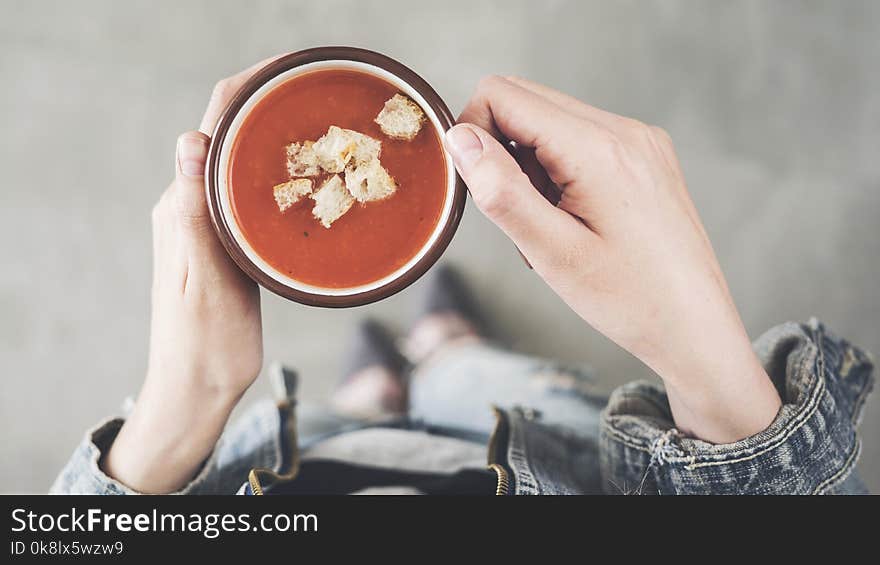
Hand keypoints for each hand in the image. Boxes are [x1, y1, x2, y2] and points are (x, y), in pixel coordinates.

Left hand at [103, 57, 280, 492]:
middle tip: (321, 94)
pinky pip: (254, 196)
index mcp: (181, 207)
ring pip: (243, 165)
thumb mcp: (203, 278)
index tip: (287, 71)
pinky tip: (314, 180)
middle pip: (228, 137)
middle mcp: (192, 206)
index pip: (209, 128)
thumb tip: (191, 140)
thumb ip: (193, 213)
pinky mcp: (232, 245)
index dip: (245, 90)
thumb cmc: (203, 345)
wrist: (199, 388)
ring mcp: (212, 225)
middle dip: (268, 106)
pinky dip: (283, 177)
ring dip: (277, 138)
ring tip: (326, 127)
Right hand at [446, 76, 780, 442]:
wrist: (695, 325)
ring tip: (550, 225)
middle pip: (525, 100)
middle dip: (500, 150)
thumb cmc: (629, 299)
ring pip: (549, 121)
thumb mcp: (552, 253)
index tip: (478, 187)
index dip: (472, 133)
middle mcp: (623, 130)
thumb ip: (501, 191)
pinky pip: (579, 139)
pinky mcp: (644, 155)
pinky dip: (557, 171)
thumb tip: (460, 139)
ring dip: (529, 165)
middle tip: (517, 212)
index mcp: (598, 148)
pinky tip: (572, 219)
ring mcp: (638, 140)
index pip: (502, 95)